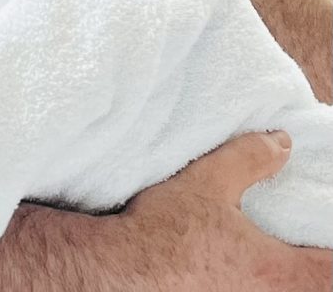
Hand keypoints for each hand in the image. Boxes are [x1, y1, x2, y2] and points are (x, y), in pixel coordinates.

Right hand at [0, 132, 331, 291]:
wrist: (109, 269)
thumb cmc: (160, 230)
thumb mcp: (208, 181)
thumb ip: (249, 159)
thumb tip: (281, 142)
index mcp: (273, 272)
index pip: (329, 272)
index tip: (329, 240)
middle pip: (306, 289)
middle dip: (307, 271)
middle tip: (299, 252)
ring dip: (269, 279)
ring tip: (253, 258)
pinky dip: (238, 283)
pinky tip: (217, 270)